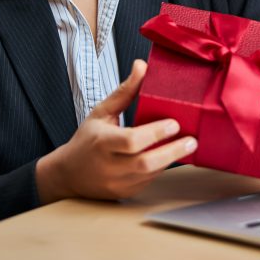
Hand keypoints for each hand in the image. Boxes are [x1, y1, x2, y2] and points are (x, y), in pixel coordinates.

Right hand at [35, 59, 196, 202]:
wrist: (68, 174)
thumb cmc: (87, 139)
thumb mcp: (101, 112)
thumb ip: (124, 92)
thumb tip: (141, 66)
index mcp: (101, 142)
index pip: (131, 141)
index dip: (155, 133)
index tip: (174, 124)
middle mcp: (108, 166)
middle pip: (145, 163)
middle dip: (172, 151)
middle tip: (191, 140)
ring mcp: (116, 183)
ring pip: (150, 174)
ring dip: (170, 159)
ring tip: (187, 146)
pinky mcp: (124, 193)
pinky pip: (148, 181)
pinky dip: (160, 168)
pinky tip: (169, 156)